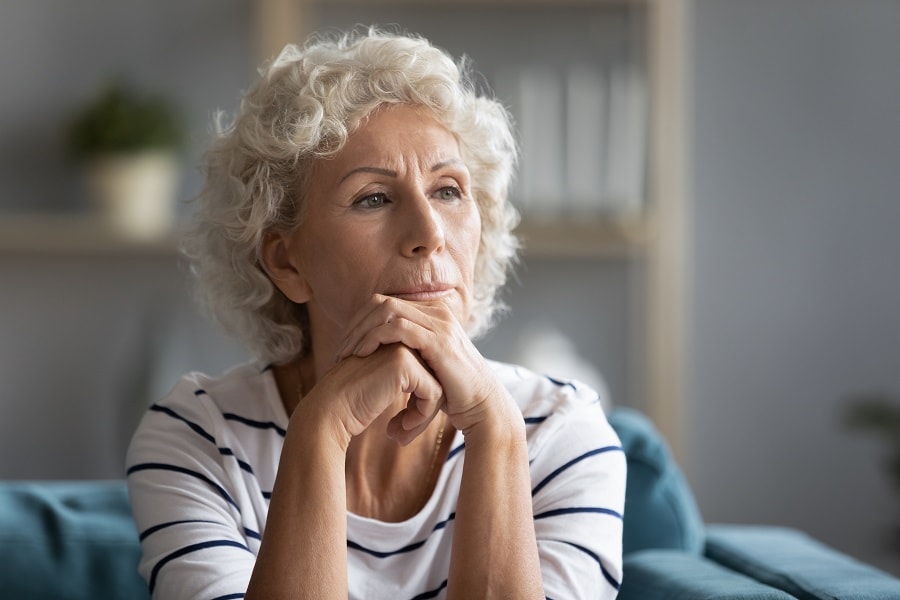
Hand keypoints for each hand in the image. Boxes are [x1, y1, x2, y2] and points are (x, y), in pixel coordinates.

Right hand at [301, 343, 443, 447]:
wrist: (328, 412)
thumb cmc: (353, 405)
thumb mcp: (384, 387)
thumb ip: (408, 382)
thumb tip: (439, 393)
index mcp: (395, 340)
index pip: (427, 371)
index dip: (421, 401)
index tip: (404, 423)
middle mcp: (401, 339)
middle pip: (435, 376)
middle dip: (425, 409)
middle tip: (404, 431)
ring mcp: (402, 348)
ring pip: (438, 385)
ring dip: (425, 415)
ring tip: (402, 432)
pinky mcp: (404, 364)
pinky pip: (434, 393)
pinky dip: (423, 415)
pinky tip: (401, 427)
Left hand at [335, 294, 517, 436]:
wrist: (481, 405)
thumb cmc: (453, 392)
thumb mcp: (423, 368)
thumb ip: (402, 358)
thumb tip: (372, 363)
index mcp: (431, 313)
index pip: (384, 303)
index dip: (359, 321)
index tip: (345, 347)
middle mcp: (436, 311)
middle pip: (381, 302)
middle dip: (356, 324)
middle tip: (341, 350)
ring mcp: (439, 323)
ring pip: (387, 310)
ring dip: (362, 331)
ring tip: (349, 354)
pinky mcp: (439, 340)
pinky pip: (399, 327)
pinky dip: (375, 338)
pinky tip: (364, 355)